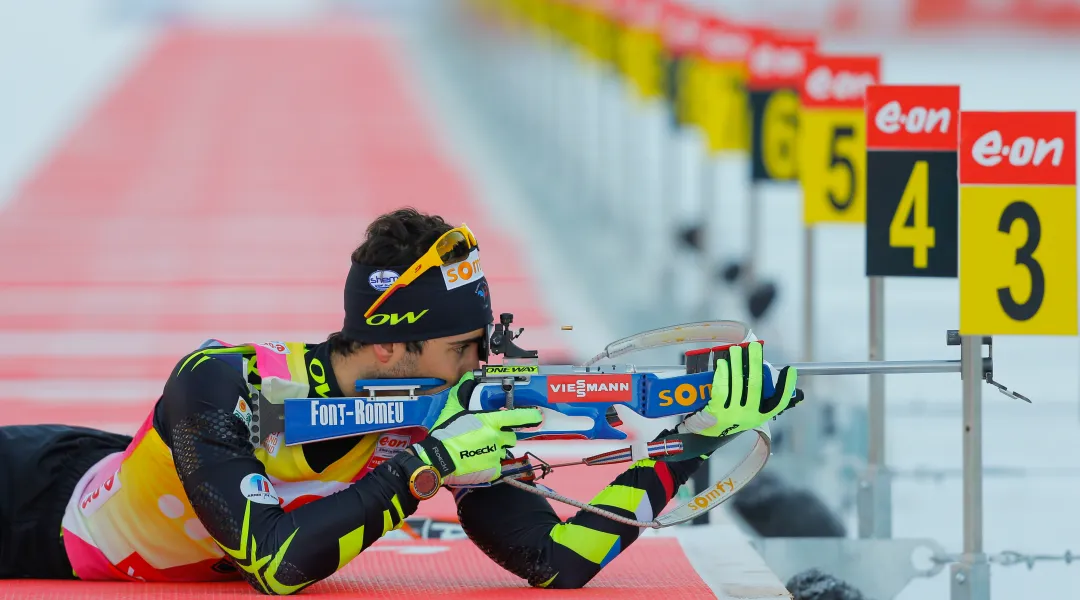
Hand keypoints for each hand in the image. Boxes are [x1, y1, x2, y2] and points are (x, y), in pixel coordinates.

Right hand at [413, 372, 541, 485]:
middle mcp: (497, 438)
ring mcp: (496, 455)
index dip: (531, 416)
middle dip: (503, 435)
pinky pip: (499, 465)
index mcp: (491, 421)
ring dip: (496, 449)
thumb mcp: (453, 408)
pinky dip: (491, 464)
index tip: (537, 415)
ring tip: (480, 450)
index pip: (518, 417)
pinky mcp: (493, 470)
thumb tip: (468, 376)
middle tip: (488, 436)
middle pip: (511, 436)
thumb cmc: (445, 434)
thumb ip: (463, 391)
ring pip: (504, 451)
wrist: (437, 460)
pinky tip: (478, 461)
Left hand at [677, 341, 801, 437]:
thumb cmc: (731, 417)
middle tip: (754, 346)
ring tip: (735, 349)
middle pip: (756, 386)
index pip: (778, 402)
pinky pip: (721, 389)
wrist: (708, 435)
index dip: (786, 386)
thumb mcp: (748, 412)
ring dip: (736, 364)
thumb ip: (757, 397)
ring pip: (737, 384)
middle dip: (755, 363)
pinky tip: (723, 364)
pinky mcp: (717, 412)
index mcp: (760, 415)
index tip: (789, 369)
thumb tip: (767, 373)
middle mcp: (749, 416)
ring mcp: (732, 414)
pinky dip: (722, 374)